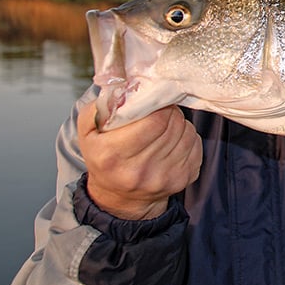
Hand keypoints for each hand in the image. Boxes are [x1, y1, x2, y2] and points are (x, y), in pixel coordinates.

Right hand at [78, 101, 202, 219]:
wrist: (119, 198)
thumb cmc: (104, 157)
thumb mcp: (89, 131)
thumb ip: (102, 106)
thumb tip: (125, 87)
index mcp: (112, 155)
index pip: (155, 121)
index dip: (159, 106)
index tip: (154, 104)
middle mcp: (138, 171)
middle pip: (173, 125)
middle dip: (169, 113)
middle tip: (160, 112)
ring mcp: (163, 178)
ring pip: (188, 133)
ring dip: (179, 125)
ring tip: (165, 128)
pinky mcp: (182, 180)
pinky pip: (196, 145)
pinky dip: (188, 138)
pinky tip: (173, 142)